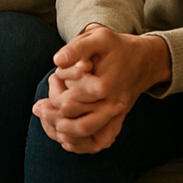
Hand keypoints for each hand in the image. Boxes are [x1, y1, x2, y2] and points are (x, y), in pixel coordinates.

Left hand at [32, 25, 170, 153]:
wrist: (144, 59)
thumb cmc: (117, 47)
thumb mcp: (98, 37)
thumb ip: (77, 48)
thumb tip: (57, 61)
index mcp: (104, 86)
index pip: (70, 102)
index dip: (55, 93)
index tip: (51, 80)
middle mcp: (113, 106)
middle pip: (79, 126)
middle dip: (53, 118)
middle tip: (38, 108)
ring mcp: (117, 117)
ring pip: (89, 139)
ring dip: (65, 134)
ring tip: (48, 121)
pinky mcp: (118, 122)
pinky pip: (100, 142)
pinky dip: (82, 145)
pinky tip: (65, 137)